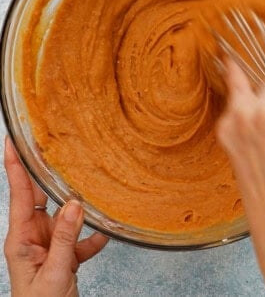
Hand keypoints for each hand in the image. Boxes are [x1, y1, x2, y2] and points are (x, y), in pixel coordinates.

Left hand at [4, 137, 107, 296]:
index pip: (18, 193)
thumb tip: (75, 203)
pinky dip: (92, 236)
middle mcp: (33, 236)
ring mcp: (49, 244)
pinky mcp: (64, 254)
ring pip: (65, 216)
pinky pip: (79, 238)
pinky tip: (104, 233)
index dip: (13, 166)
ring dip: (79, 210)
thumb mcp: (54, 272)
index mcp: (21, 238)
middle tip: (56, 151)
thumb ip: (64, 237)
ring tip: (91, 192)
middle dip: (50, 177)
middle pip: (42, 198)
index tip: (11, 141)